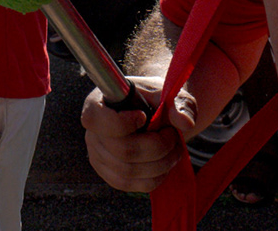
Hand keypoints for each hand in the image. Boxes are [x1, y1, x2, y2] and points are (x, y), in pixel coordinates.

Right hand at [81, 76, 193, 192]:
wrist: (151, 111)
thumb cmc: (154, 99)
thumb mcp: (167, 93)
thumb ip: (177, 103)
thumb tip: (185, 122)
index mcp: (97, 104)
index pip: (95, 119)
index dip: (121, 123)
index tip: (143, 116)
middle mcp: (92, 133)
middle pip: (123, 150)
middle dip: (158, 146)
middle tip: (173, 135)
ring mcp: (98, 157)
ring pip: (130, 171)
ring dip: (161, 163)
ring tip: (174, 149)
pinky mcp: (110, 175)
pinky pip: (132, 184)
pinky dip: (155, 177)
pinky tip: (165, 163)